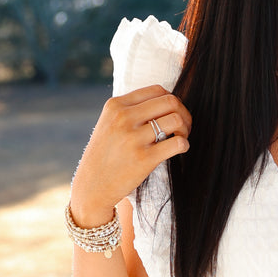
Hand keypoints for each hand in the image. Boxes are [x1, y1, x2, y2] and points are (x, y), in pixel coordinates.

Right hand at [70, 84, 190, 227]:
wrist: (92, 186)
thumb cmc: (106, 155)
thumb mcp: (109, 124)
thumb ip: (131, 110)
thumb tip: (167, 101)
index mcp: (116, 106)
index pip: (157, 90)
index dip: (172, 100)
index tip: (173, 113)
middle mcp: (123, 118)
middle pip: (170, 101)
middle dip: (183, 112)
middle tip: (183, 126)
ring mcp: (133, 138)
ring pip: (176, 120)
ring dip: (185, 128)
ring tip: (181, 137)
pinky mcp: (144, 159)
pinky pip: (177, 143)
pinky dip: (184, 144)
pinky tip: (180, 149)